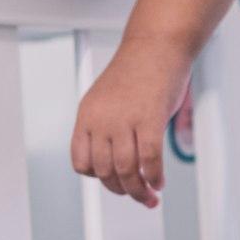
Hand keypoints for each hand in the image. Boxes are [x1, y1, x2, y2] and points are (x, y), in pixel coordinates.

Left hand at [70, 36, 191, 207]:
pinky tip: (159, 180)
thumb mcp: (107, 99)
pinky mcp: (149, 118)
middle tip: (137, 195)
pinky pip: (150, 159)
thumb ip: (106, 126)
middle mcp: (101, 118)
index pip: (80, 162)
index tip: (112, 181)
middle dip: (122, 190)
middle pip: (104, 171)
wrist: (156, 45)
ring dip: (140, 191)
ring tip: (150, 195)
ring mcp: (124, 119)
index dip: (97, 177)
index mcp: (86, 114)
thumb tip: (116, 158)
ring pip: (127, 171)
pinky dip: (155, 176)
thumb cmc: (136, 70)